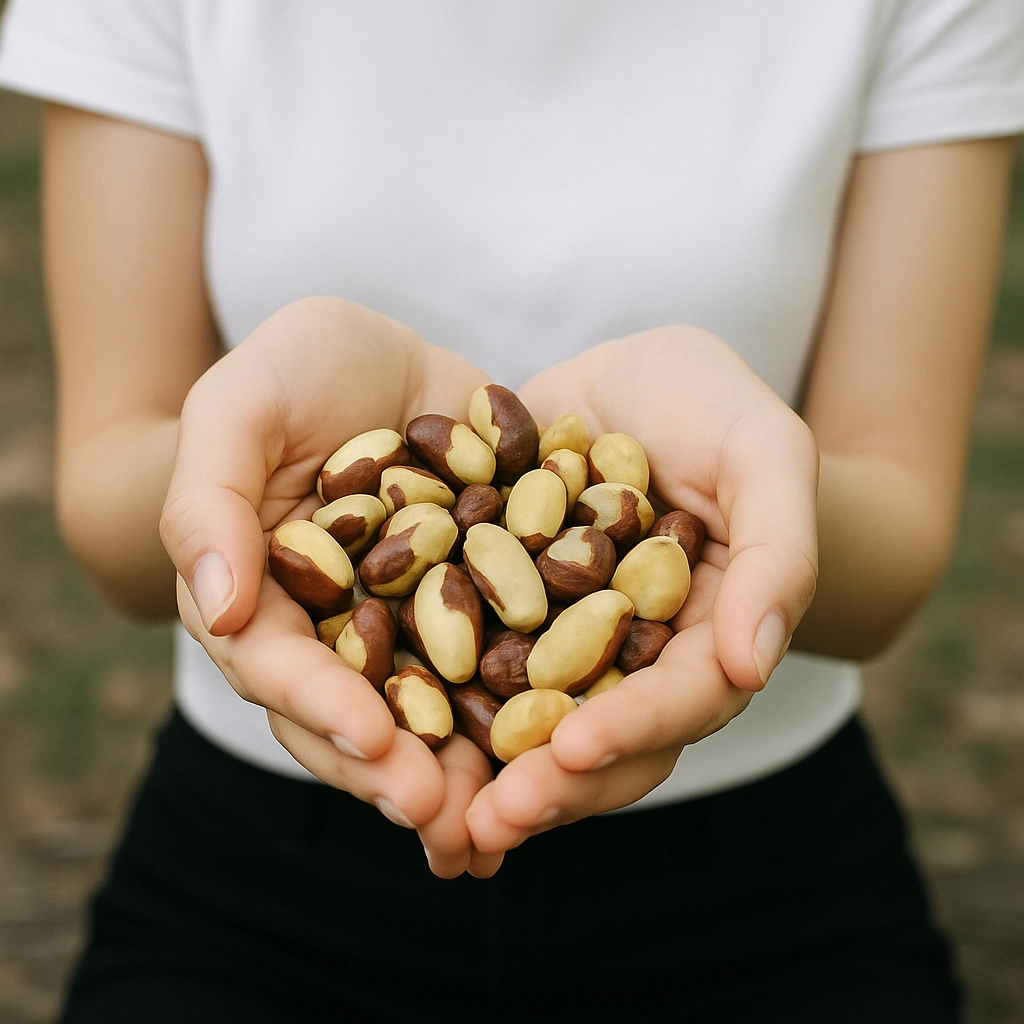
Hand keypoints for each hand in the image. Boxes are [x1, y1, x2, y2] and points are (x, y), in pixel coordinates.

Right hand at [161, 296, 500, 872]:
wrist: (380, 352)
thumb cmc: (291, 367)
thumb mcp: (239, 406)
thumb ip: (210, 499)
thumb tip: (219, 604)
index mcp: (266, 597)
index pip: (280, 667)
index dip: (320, 707)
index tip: (373, 740)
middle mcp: (338, 626)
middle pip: (357, 713)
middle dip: (395, 769)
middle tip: (442, 816)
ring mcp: (413, 620)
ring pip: (433, 706)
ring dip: (464, 766)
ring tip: (506, 814)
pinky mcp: (479, 597)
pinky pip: (505, 653)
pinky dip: (530, 700)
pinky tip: (570, 744)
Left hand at [466, 325, 818, 852]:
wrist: (636, 377)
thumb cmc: (717, 408)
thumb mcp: (764, 454)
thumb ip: (777, 552)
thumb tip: (754, 666)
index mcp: (707, 635)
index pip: (681, 698)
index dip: (634, 727)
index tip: (574, 750)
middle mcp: (633, 655)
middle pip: (602, 735)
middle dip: (552, 782)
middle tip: (492, 821)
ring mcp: (564, 638)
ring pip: (532, 719)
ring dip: (489, 768)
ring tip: (437, 807)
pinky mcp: (503, 607)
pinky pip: (470, 659)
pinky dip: (436, 696)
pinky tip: (385, 724)